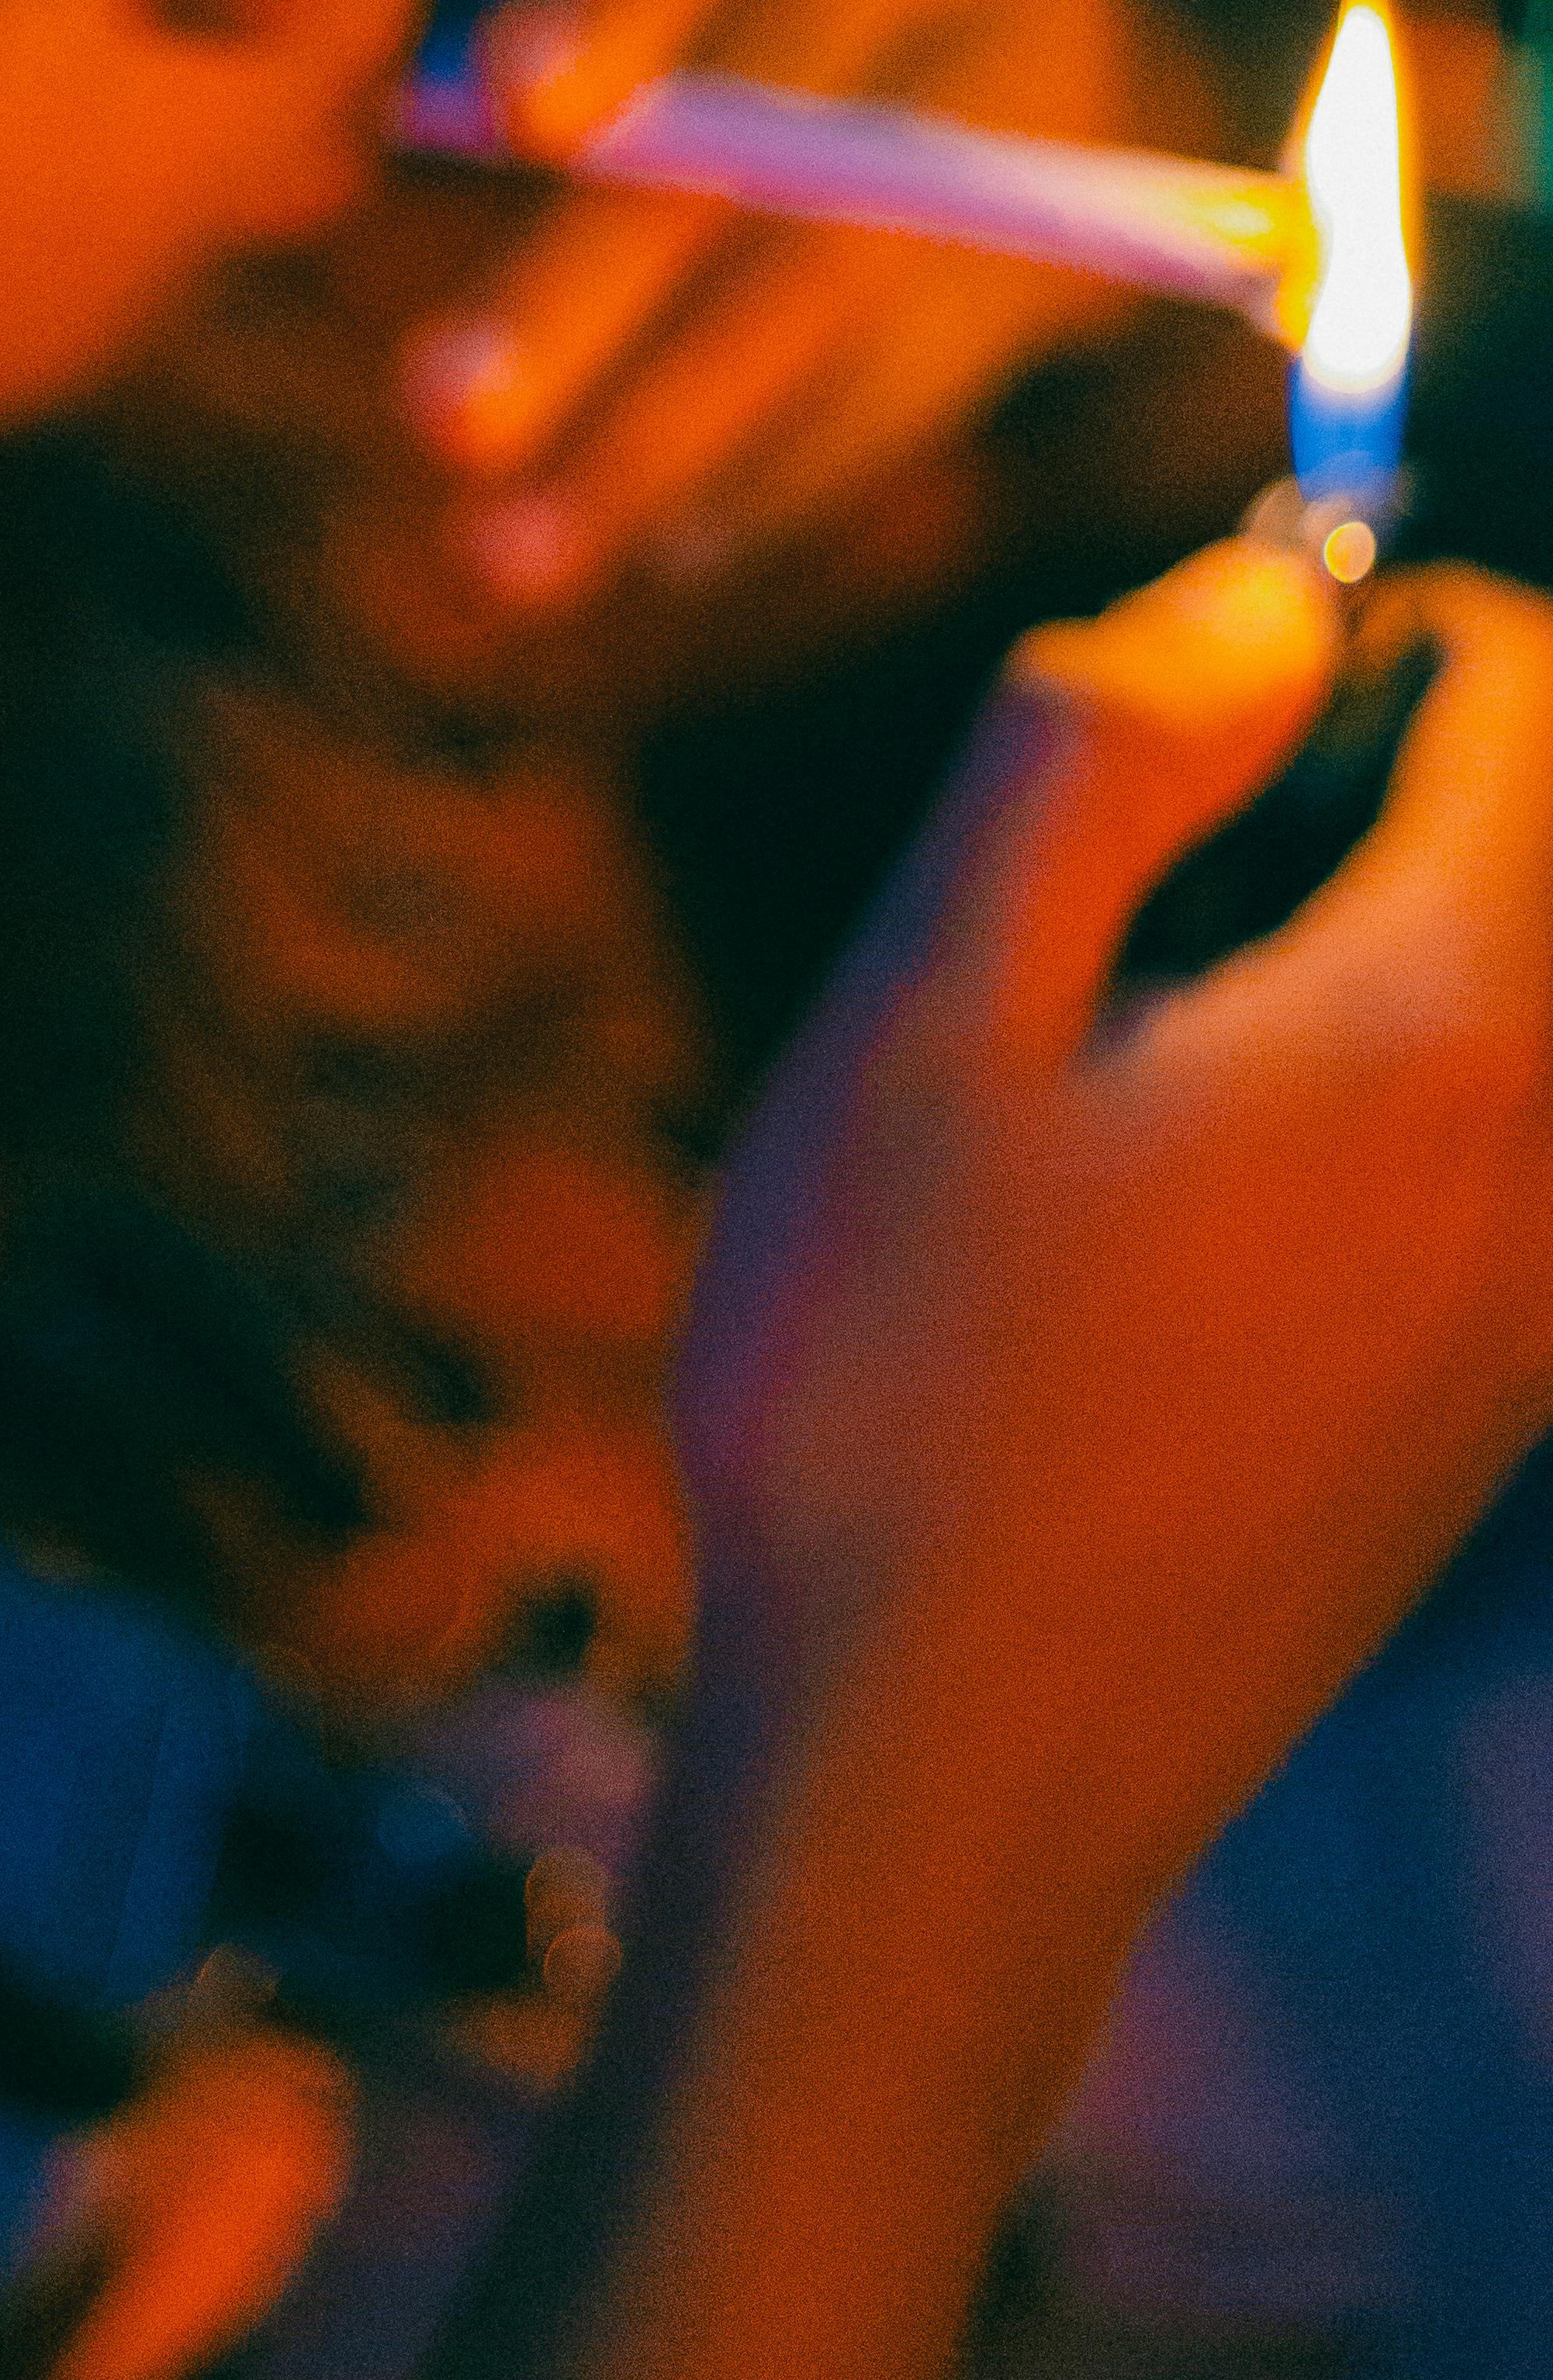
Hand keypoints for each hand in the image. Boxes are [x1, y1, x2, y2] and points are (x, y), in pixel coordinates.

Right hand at [371, 541, 1552, 2379]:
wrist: (932, 1791)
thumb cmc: (891, 1391)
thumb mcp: (925, 1013)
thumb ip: (1099, 745)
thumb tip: (1263, 588)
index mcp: (1444, 1030)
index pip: (1530, 689)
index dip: (1354, 628)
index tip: (1157, 708)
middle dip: (1365, 774)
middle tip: (1113, 870)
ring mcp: (1537, 1315)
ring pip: (1525, 999)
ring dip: (1365, 932)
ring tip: (1119, 1029)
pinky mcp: (1485, 1417)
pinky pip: (1497, 1155)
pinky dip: (1378, 1087)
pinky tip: (1161, 1193)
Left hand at [401, 0, 1190, 626]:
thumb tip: (292, 116)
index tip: (512, 113)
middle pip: (793, 96)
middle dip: (602, 278)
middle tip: (439, 415)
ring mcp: (1070, 44)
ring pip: (855, 267)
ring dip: (670, 430)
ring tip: (509, 556)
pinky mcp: (1100, 217)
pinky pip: (931, 373)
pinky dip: (785, 470)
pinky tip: (660, 551)